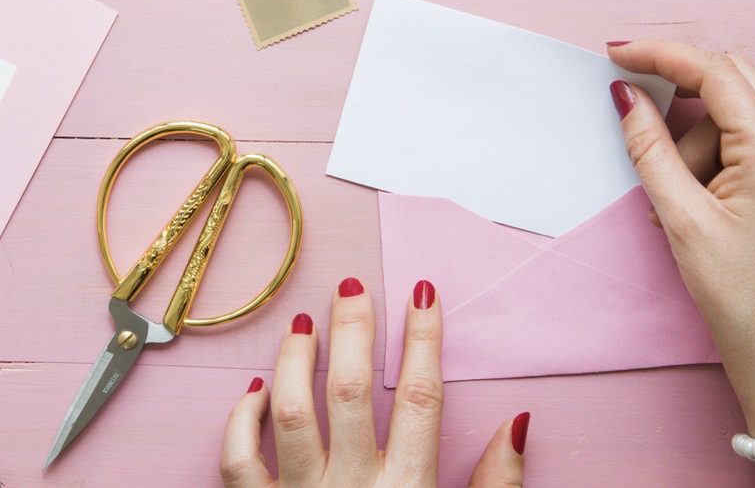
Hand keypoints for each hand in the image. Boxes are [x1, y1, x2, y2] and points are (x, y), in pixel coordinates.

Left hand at [219, 277, 528, 486]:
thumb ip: (495, 486)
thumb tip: (518, 422)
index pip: (423, 399)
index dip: (425, 339)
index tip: (425, 292)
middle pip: (353, 391)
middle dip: (355, 330)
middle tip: (353, 287)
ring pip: (290, 411)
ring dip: (295, 360)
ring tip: (304, 323)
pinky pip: (237, 460)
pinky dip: (239, 418)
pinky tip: (255, 388)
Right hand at [608, 41, 754, 442]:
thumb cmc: (737, 295)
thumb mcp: (681, 218)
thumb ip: (650, 148)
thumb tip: (626, 97)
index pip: (716, 73)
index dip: (661, 56)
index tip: (617, 54)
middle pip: (733, 79)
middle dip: (679, 90)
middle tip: (632, 104)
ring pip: (738, 111)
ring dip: (694, 136)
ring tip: (676, 196)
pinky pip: (749, 140)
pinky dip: (713, 153)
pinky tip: (696, 197)